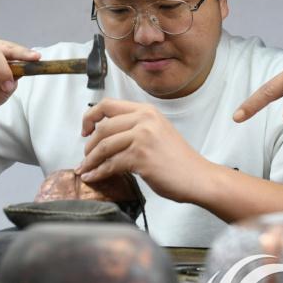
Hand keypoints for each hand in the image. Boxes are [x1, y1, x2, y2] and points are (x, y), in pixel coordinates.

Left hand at [75, 99, 206, 202]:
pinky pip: (110, 164)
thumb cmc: (178, 160)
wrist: (198, 177)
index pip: (107, 105)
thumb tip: (106, 135)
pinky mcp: (141, 157)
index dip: (90, 117)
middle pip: (102, 128)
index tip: (85, 130)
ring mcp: (143, 137)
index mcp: (146, 111)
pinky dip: (98, 172)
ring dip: (90, 160)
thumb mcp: (157, 131)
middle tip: (85, 156)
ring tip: (85, 169)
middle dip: (89, 145)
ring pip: (103, 146)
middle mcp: (144, 119)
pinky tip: (93, 177)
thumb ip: (135, 127)